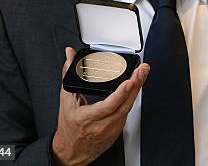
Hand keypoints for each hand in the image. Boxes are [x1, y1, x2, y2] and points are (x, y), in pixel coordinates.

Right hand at [52, 47, 149, 165]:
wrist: (72, 151)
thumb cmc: (69, 127)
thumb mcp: (66, 100)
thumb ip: (68, 76)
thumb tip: (69, 56)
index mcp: (88, 118)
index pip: (108, 106)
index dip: (120, 94)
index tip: (129, 81)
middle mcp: (103, 124)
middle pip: (124, 104)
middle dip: (136, 85)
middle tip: (142, 70)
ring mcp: (113, 127)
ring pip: (129, 107)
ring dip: (137, 89)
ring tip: (142, 73)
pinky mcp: (119, 128)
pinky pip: (128, 110)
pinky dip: (133, 97)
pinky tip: (137, 85)